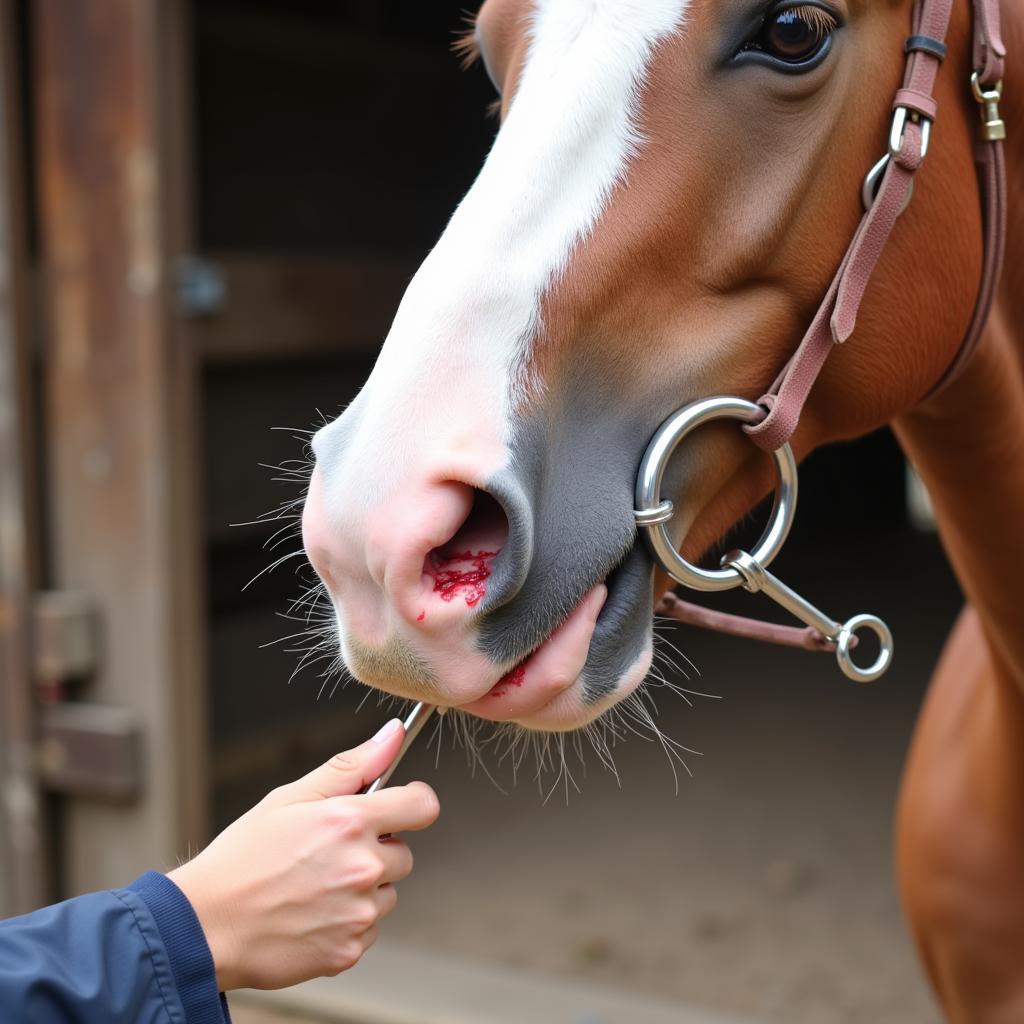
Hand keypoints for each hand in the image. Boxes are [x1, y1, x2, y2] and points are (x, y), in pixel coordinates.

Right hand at [168, 719, 438, 990]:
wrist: (205, 926)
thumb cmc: (242, 858)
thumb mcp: (290, 798)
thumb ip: (351, 766)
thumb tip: (393, 734)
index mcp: (350, 821)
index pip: (423, 806)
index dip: (412, 803)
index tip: (397, 807)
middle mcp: (362, 867)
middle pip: (403, 853)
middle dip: (376, 850)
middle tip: (328, 853)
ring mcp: (357, 913)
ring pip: (387, 893)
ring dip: (364, 889)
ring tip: (314, 886)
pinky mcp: (348, 950)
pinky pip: (368, 929)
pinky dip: (348, 922)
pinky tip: (312, 914)